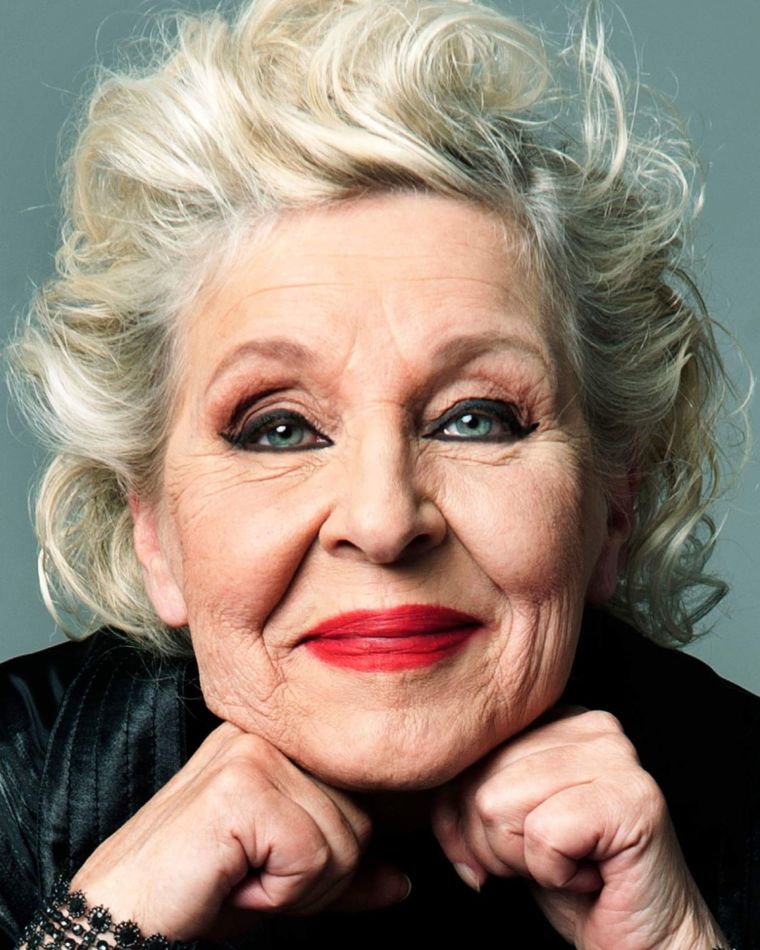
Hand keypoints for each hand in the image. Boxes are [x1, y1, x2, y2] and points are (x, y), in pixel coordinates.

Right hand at [70, 721, 408, 940]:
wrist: (118, 916)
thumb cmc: (198, 891)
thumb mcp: (286, 879)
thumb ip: (346, 871)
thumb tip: (401, 881)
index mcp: (278, 739)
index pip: (362, 793)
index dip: (337, 851)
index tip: (278, 867)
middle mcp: (268, 732)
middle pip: (360, 818)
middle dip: (319, 875)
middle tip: (252, 877)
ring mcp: (254, 752)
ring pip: (345, 840)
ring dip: (297, 888)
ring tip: (238, 876)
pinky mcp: (243, 785)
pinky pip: (313, 855)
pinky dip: (279, 894)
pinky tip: (231, 881)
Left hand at [431, 708, 726, 949]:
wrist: (645, 941)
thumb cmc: (572, 880)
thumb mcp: (502, 824)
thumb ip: (465, 791)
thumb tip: (424, 788)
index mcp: (558, 718)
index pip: (468, 751)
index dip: (459, 815)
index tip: (489, 852)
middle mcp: (591, 724)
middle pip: (479, 781)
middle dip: (490, 844)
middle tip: (541, 862)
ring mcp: (618, 756)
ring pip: (500, 804)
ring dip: (522, 860)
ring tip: (565, 865)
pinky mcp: (633, 797)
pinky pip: (543, 835)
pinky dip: (553, 874)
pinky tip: (588, 875)